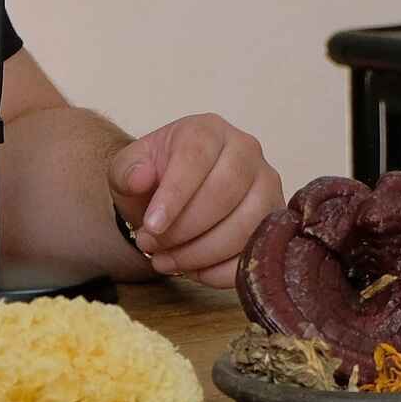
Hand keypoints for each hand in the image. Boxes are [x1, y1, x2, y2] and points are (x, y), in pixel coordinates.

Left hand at [108, 114, 282, 286]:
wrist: (176, 196)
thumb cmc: (156, 178)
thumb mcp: (128, 170)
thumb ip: (127, 171)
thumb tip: (139, 178)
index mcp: (208, 130)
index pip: (196, 158)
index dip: (174, 196)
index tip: (151, 226)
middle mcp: (246, 151)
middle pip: (224, 194)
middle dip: (183, 229)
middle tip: (150, 244)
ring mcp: (267, 185)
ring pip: (244, 227)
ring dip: (200, 253)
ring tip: (165, 260)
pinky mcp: (273, 220)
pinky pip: (253, 253)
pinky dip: (219, 271)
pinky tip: (192, 269)